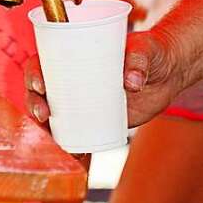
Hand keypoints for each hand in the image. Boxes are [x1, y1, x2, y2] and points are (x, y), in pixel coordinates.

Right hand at [24, 28, 185, 129]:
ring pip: (54, 113)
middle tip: (42, 113)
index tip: (39, 84)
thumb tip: (132, 81)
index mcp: (77, 51)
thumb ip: (139, 60)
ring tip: (53, 138)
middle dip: (34, 102)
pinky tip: (70, 153)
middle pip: (42, 89)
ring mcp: (84, 99)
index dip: (35, 71)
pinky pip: (76, 131)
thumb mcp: (145, 48)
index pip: (45, 60)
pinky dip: (69, 143)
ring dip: (46, 127)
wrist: (168, 71)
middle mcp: (75, 76)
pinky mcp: (97, 118)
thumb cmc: (151, 50)